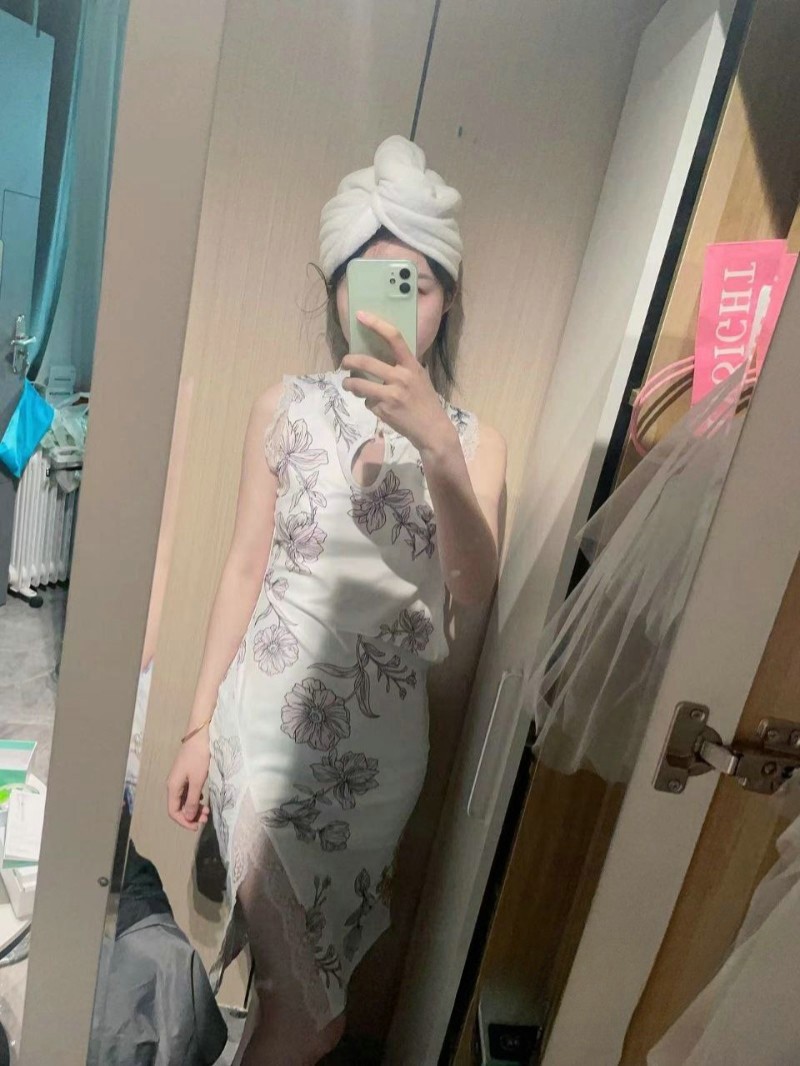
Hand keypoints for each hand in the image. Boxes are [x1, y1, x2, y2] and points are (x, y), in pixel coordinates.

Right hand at [166, 731, 210, 831]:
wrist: (199, 736)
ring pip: (184, 800)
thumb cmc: (198, 758)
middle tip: (205, 818)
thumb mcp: (197, 781)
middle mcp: (173, 785)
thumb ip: (192, 800)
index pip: (173, 811)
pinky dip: (195, 799)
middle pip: (178, 807)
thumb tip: (187, 817)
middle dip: (190, 816)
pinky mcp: (185, 775)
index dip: (184, 821)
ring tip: (207, 811)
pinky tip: (203, 798)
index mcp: (172, 787)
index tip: (197, 827)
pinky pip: (188, 792)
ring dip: (194, 808)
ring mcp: (179, 779)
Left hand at [341, 312, 457, 453]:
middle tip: (344, 362)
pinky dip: (367, 402)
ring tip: (348, 384)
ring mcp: (392, 395)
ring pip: (358, 384)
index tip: (360, 315)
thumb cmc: (425, 402)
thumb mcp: (420, 378)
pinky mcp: (384, 410)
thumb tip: (382, 354)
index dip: (375, 324)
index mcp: (412, 365)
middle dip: (349, 361)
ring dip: (348, 383)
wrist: (432, 430)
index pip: (394, 337)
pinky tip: (375, 406)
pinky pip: (367, 402)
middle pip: (366, 361)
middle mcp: (401, 377)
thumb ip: (404, 366)